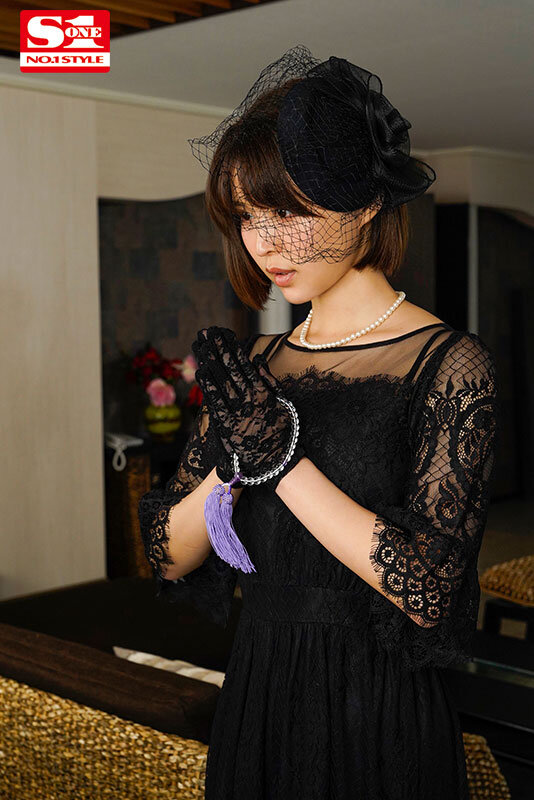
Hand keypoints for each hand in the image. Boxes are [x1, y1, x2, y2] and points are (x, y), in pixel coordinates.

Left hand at [192, 326, 305, 489]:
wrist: (274, 461)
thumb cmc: (280, 432)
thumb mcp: (282, 403)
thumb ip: (269, 380)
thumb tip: (258, 359)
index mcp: (263, 391)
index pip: (244, 364)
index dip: (232, 348)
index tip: (223, 334)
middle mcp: (250, 398)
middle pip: (230, 368)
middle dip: (217, 348)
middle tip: (206, 332)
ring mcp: (238, 410)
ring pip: (222, 381)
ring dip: (210, 361)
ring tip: (200, 345)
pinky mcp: (227, 424)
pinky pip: (215, 401)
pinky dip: (208, 385)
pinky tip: (200, 371)